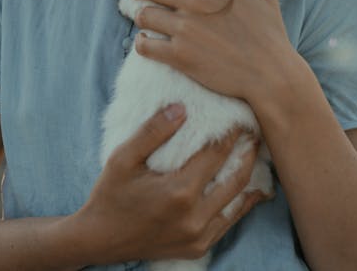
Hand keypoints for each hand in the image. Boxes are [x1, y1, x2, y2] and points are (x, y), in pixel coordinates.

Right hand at [70, 104, 269, 264]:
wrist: (99, 240)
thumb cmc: (110, 195)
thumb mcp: (123, 158)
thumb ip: (152, 132)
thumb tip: (181, 108)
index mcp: (179, 192)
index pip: (216, 154)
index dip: (232, 134)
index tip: (242, 116)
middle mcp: (194, 217)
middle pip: (235, 178)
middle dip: (248, 153)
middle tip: (257, 132)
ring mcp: (198, 236)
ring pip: (237, 202)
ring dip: (250, 178)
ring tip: (257, 156)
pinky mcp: (198, 248)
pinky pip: (228, 223)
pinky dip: (241, 204)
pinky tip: (250, 190)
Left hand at [130, 0, 297, 105]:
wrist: (272, 75)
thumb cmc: (270, 34)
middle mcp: (197, 2)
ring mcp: (186, 29)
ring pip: (143, 15)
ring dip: (141, 17)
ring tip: (145, 19)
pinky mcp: (180, 56)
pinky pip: (145, 46)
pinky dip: (142, 44)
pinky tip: (147, 43)